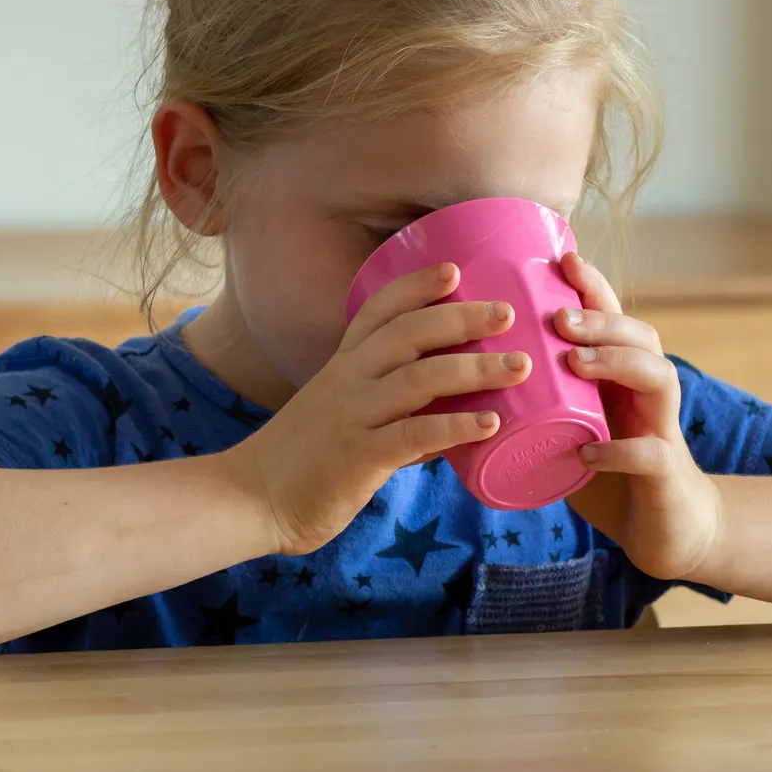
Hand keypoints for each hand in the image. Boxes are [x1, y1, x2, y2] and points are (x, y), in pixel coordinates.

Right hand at [224, 263, 530, 554]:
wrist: (251, 500)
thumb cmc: (304, 461)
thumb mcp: (345, 419)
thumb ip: (398, 413)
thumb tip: (455, 417)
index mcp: (343, 366)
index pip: (378, 311)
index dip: (415, 287)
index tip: (454, 270)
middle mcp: (348, 380)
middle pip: (409, 334)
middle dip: (461, 318)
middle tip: (508, 312)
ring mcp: (353, 416)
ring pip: (420, 378)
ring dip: (474, 368)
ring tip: (519, 366)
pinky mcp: (359, 456)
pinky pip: (414, 434)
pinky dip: (455, 426)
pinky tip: (490, 424)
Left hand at [554, 252, 722, 580]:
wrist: (665, 531)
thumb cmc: (609, 473)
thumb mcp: (567, 431)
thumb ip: (528, 406)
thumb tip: (459, 382)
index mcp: (623, 378)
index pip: (615, 320)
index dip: (594, 288)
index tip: (562, 260)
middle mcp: (648, 394)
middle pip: (642, 338)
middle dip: (602, 320)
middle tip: (559, 318)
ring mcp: (662, 431)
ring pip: (658, 378)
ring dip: (616, 363)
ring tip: (574, 362)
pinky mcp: (666, 475)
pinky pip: (651, 455)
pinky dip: (619, 450)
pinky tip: (587, 449)